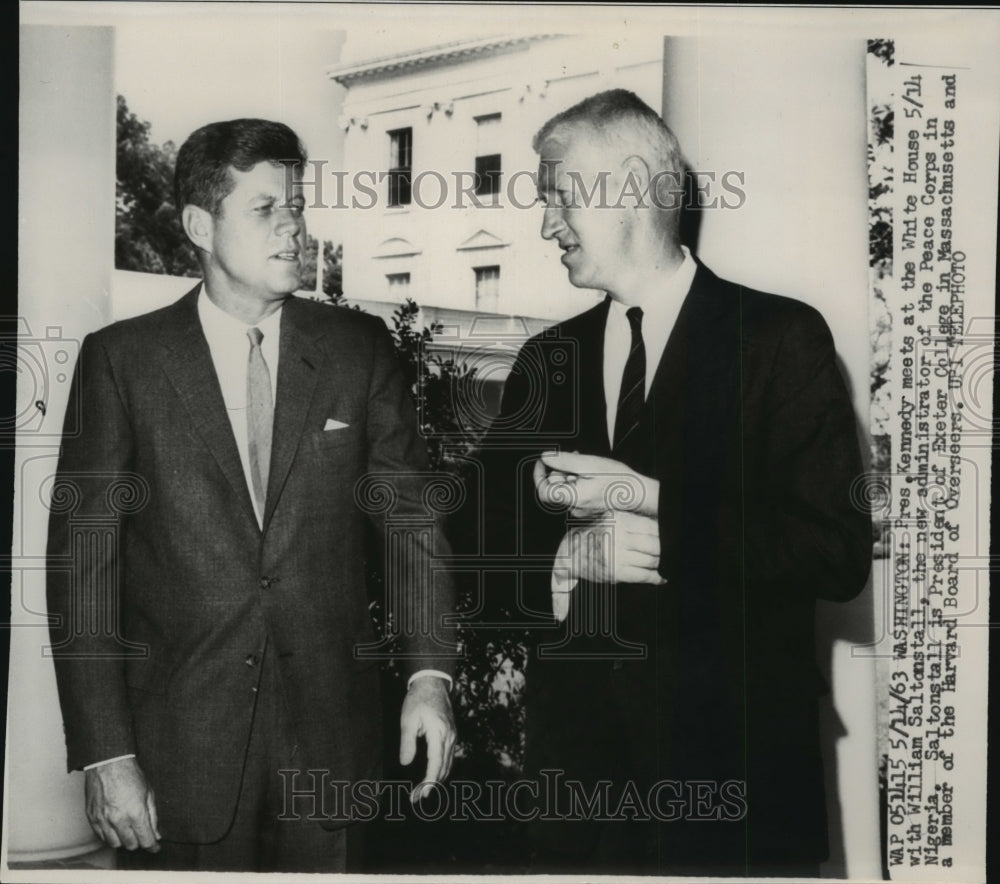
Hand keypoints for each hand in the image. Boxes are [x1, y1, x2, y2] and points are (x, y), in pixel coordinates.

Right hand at [84, 756, 159, 851]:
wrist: (108, 764)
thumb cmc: (130, 775)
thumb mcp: (149, 793)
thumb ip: (153, 816)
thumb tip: (156, 834)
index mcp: (135, 813)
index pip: (145, 840)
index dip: (152, 846)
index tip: (155, 846)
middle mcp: (118, 819)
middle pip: (130, 845)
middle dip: (139, 842)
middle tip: (142, 834)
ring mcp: (103, 820)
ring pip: (115, 844)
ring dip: (123, 840)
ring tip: (128, 830)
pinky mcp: (92, 818)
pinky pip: (101, 837)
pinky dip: (110, 835)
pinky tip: (115, 827)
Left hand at [399, 675, 455, 803]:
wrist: (433, 683)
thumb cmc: (418, 699)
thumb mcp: (408, 719)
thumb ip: (407, 742)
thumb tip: (405, 763)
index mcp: (439, 733)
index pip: (436, 764)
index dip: (430, 781)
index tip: (422, 795)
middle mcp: (450, 737)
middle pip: (443, 768)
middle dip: (431, 785)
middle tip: (415, 797)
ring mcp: (452, 736)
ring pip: (448, 764)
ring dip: (436, 779)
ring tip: (420, 791)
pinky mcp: (451, 735)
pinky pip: (448, 757)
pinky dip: (441, 769)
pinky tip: (431, 776)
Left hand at [533, 452, 658, 517]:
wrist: (637, 493)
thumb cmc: (617, 480)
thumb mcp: (588, 464)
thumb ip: (564, 461)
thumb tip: (546, 457)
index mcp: (573, 498)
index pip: (544, 491)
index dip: (540, 475)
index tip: (544, 462)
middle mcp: (574, 507)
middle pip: (554, 487)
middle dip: (560, 470)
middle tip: (573, 457)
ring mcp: (580, 508)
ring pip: (565, 488)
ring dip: (569, 473)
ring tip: (584, 464)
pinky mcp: (586, 507)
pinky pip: (575, 492)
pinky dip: (577, 480)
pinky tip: (588, 473)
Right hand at [556, 510, 666, 585]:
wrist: (571, 554)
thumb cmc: (596, 536)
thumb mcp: (610, 521)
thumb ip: (632, 522)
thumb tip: (657, 532)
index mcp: (618, 519)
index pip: (651, 527)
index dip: (660, 535)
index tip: (661, 539)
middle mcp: (617, 535)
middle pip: (654, 545)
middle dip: (660, 551)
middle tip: (659, 553)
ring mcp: (616, 554)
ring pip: (651, 560)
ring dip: (658, 564)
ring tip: (656, 564)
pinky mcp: (615, 572)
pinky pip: (644, 575)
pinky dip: (655, 578)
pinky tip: (659, 578)